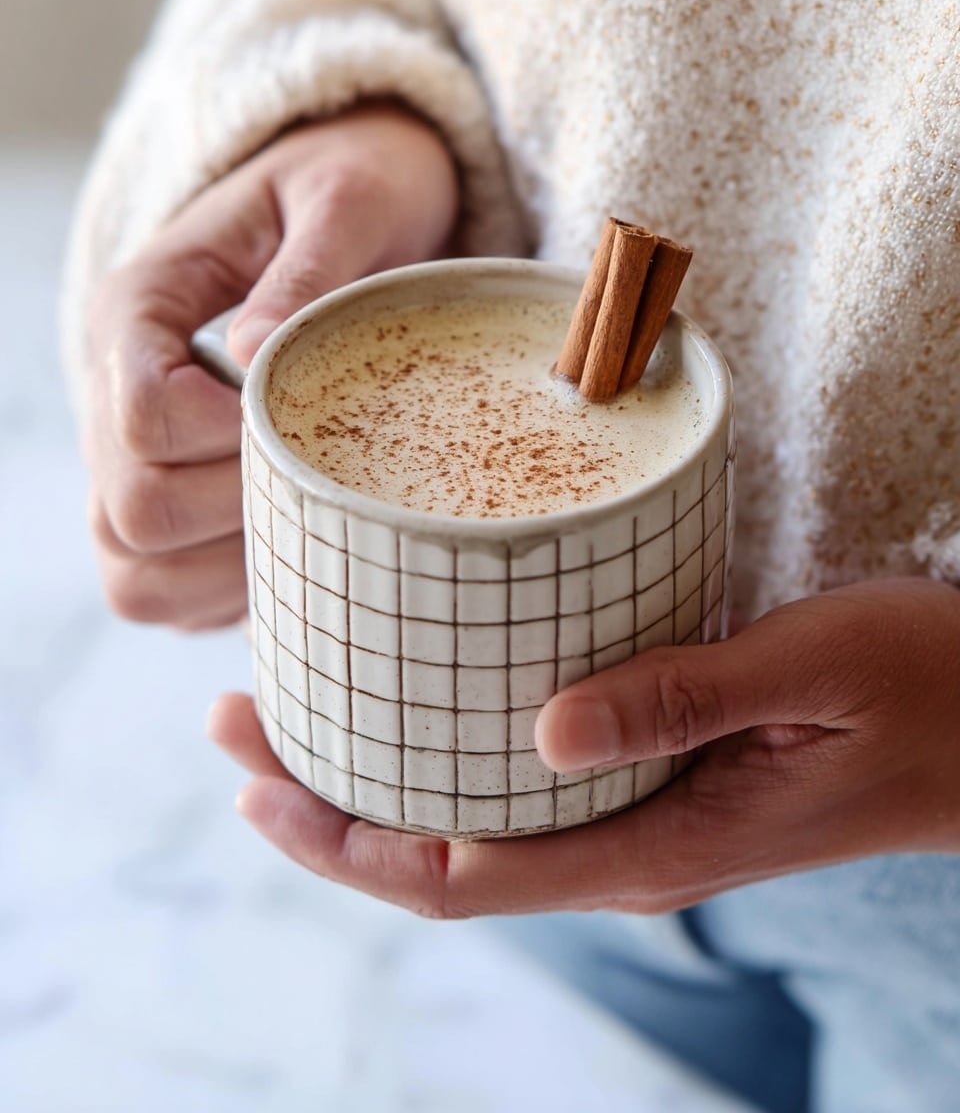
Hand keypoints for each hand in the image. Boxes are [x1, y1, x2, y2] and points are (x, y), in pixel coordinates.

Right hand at [84, 104, 457, 628]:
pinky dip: (229, 594)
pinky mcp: (176, 507)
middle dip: (238, 511)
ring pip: (132, 569)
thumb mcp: (345, 200)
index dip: (230, 438)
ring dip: (228, 569)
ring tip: (314, 521)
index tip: (310, 414)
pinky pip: (169, 593)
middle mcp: (118, 393)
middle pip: (129, 512)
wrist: (350, 206)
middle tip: (326, 474)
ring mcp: (139, 458)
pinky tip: (299, 550)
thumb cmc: (351, 190)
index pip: (144, 419)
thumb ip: (305, 271)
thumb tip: (254, 360)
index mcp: (139, 311)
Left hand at [209, 578, 959, 916]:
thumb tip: (542, 728)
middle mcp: (628, 848)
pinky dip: (444, 757)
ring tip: (293, 712)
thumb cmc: (919, 691)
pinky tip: (417, 706)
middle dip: (325, 807)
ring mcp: (638, 820)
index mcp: (654, 842)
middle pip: (439, 859)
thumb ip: (686, 696)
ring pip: (471, 826)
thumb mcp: (812, 672)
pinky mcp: (654, 782)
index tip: (256, 774)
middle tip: (236, 720)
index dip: (345, 836)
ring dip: (374, 781)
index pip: (459, 871)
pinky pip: (519, 792)